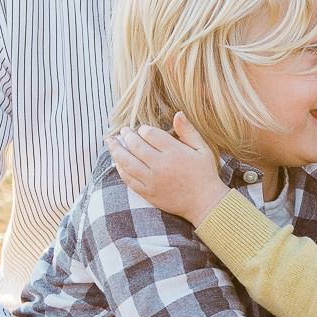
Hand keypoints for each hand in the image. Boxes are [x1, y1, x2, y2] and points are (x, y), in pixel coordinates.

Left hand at [108, 113, 227, 223]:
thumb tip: (178, 113)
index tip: (142, 129)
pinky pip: (128, 179)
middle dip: (127, 135)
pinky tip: (117, 162)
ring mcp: (152, 180)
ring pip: (127, 161)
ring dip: (116, 150)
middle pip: (136, 145)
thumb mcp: (202, 149)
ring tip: (111, 141)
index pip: (150, 134)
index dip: (143, 129)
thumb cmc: (205, 174)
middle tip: (123, 131)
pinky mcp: (148, 192)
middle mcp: (161, 165)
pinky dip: (120, 169)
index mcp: (174, 152)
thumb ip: (188, 131)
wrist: (206, 203)